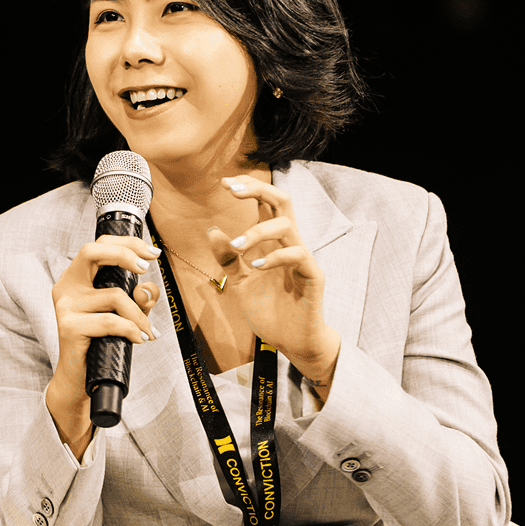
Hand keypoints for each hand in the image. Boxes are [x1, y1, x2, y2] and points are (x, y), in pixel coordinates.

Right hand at [46, 235, 160, 453]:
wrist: (80, 379)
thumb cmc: (102, 341)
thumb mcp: (126, 314)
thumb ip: (140, 298)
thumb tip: (146, 289)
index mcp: (76, 278)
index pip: (99, 245)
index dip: (127, 243)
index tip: (152, 253)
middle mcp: (66, 286)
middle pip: (92, 251)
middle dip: (124, 253)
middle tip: (146, 269)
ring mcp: (65, 306)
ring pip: (114, 296)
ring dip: (139, 314)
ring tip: (148, 331)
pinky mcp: (69, 327)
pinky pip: (110, 322)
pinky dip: (131, 329)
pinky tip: (139, 339)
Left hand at [206, 176, 340, 387]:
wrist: (291, 342)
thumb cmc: (270, 311)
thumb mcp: (240, 283)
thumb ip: (228, 258)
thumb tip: (212, 230)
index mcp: (273, 243)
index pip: (265, 204)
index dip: (249, 188)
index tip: (224, 183)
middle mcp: (290, 244)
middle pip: (282, 202)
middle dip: (258, 190)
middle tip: (232, 190)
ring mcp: (303, 259)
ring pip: (287, 226)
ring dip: (258, 231)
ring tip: (237, 246)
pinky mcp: (313, 276)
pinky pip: (298, 255)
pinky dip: (275, 257)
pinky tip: (256, 267)